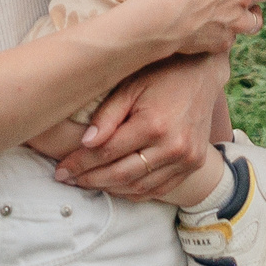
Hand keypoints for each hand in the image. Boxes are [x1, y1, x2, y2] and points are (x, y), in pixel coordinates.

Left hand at [55, 51, 226, 199]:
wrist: (204, 73)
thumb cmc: (163, 73)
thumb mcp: (131, 85)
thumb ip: (107, 115)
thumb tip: (84, 143)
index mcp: (154, 124)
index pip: (106, 153)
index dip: (79, 163)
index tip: (61, 170)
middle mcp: (173, 146)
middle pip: (120, 175)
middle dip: (89, 180)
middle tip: (68, 180)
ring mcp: (186, 158)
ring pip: (138, 187)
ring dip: (110, 189)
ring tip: (88, 182)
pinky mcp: (194, 164)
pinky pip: (158, 189)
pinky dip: (134, 191)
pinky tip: (116, 185)